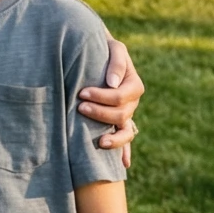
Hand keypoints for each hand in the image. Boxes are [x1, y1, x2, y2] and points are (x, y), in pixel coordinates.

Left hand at [76, 36, 142, 167]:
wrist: (96, 53)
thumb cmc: (104, 48)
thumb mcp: (113, 48)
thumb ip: (116, 62)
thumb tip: (111, 84)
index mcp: (134, 85)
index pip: (121, 97)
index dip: (103, 97)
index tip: (82, 93)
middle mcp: (133, 102)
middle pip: (122, 115)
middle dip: (100, 113)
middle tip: (80, 107)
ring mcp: (127, 115)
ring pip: (126, 132)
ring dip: (113, 139)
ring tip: (98, 142)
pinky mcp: (118, 123)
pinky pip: (124, 140)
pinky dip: (124, 152)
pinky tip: (123, 164)